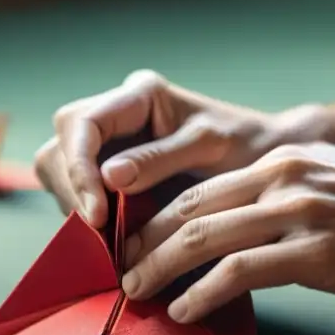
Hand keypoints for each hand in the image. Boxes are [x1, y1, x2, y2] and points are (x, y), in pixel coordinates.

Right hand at [34, 69, 334, 227]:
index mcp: (139, 96)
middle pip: (61, 147)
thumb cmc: (250, 147)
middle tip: (99, 232)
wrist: (272, 162)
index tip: (97, 213)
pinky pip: (82, 193)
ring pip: (62, 171)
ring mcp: (111, 144)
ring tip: (108, 238)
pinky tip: (113, 236)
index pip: (81, 123)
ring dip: (78, 206)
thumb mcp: (210, 148)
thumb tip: (109, 176)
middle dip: (73, 190)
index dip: (79, 168)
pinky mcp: (113, 174)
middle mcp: (117, 115)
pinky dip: (91, 216)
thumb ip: (160, 159)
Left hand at [120, 143, 334, 322]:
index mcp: (280, 161)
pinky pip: (240, 272)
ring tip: (137, 292)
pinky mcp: (316, 253)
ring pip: (205, 237)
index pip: (200, 188)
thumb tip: (240, 231)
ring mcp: (298, 214)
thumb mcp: (328, 181)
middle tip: (123, 270)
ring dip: (161, 269)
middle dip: (146, 243)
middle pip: (190, 209)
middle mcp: (281, 179)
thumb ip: (281, 197)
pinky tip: (186, 311)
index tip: (136, 243)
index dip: (158, 217)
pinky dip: (203, 293)